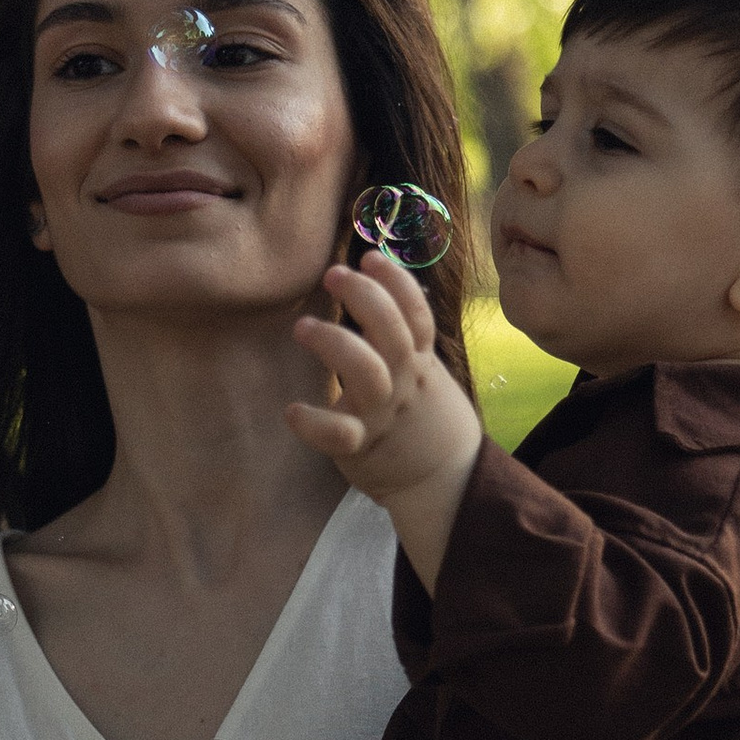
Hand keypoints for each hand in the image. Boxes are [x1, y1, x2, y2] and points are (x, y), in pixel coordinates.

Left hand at [287, 248, 482, 585]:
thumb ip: (406, 339)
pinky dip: (316, 423)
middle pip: (393, 333)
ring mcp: (385, 415)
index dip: (396, 282)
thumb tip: (382, 290)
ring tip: (302, 327)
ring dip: (335, 344)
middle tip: (333, 275)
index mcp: (420, 363)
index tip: (370, 258)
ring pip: (367, 373)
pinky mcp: (363, 448)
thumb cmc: (425, 417)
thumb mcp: (426, 372)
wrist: (447, 482)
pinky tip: (292, 411)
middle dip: (365, 298)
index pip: (416, 314)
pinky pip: (340, 435)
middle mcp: (405, 384)